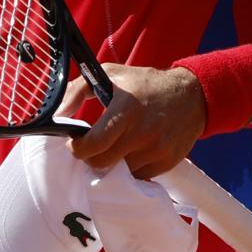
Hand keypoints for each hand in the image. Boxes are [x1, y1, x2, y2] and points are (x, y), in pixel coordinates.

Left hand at [60, 64, 205, 179]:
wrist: (192, 95)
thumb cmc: (146, 83)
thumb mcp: (111, 75)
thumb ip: (78, 90)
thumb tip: (58, 112)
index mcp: (125, 110)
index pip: (94, 144)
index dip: (78, 148)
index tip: (74, 143)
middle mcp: (142, 133)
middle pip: (103, 163)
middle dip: (90, 157)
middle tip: (91, 147)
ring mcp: (156, 150)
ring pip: (120, 172)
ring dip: (112, 163)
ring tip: (113, 146)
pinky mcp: (167, 162)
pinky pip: (139, 175)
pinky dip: (130, 167)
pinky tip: (131, 150)